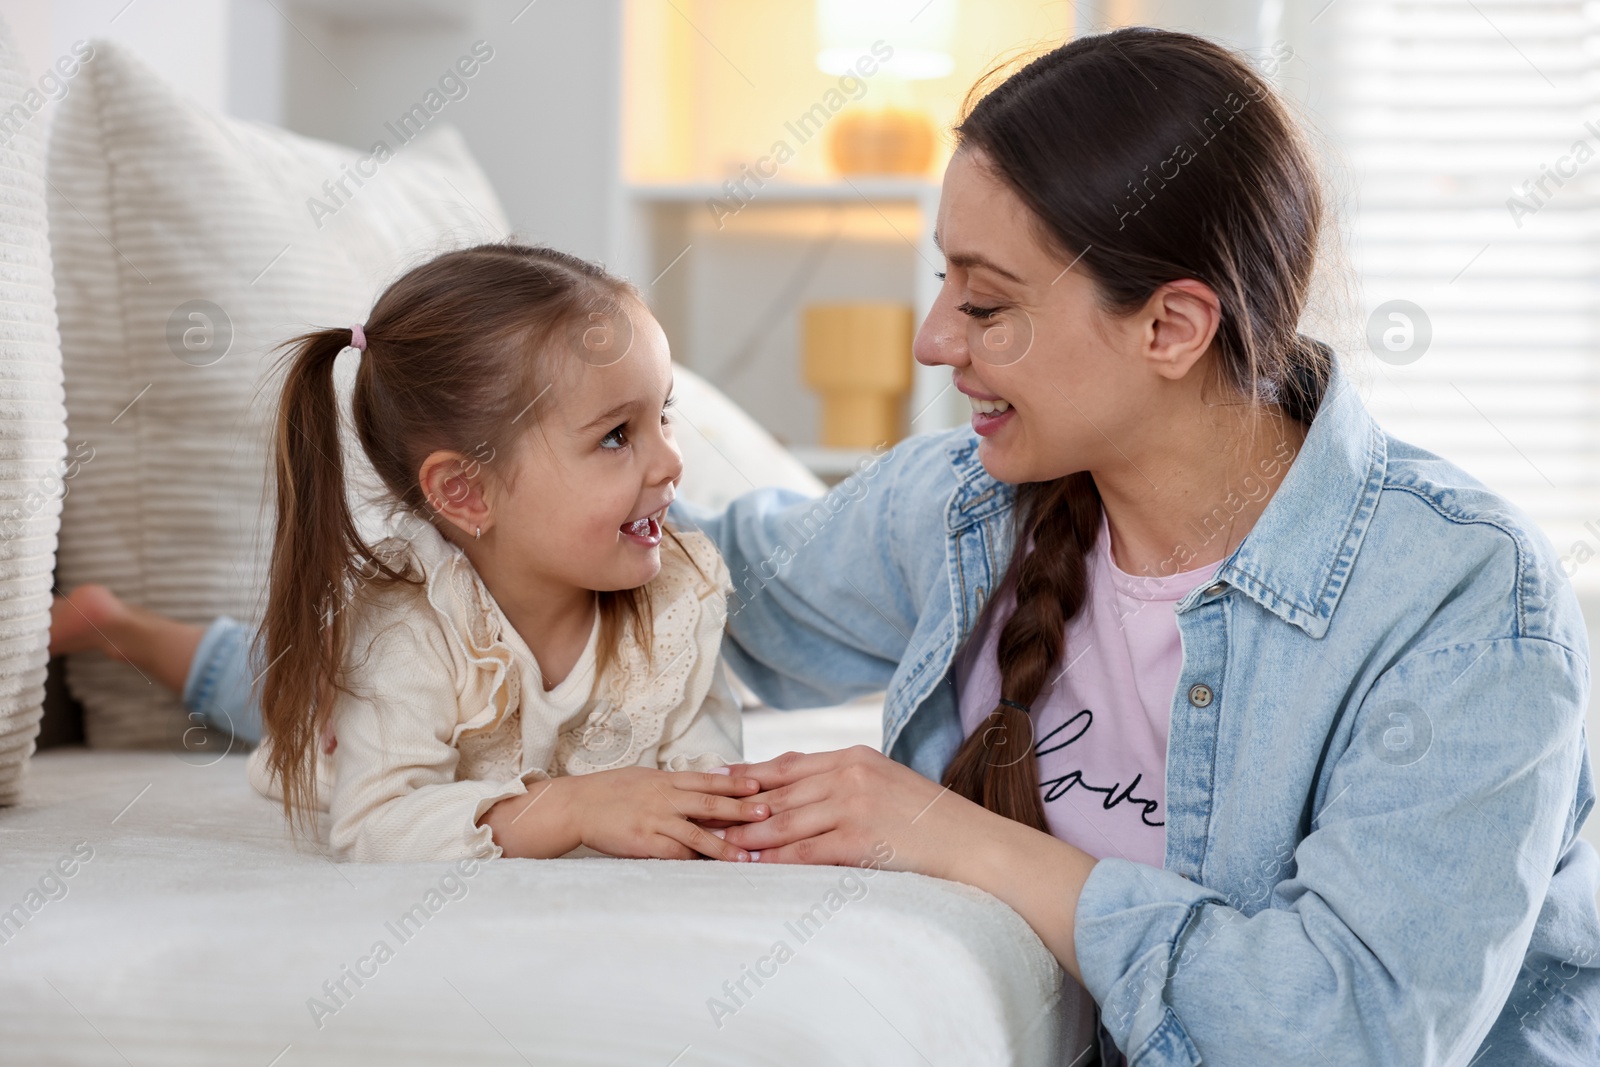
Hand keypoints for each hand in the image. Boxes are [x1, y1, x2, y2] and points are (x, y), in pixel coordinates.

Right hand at [564, 766, 769, 861]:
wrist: (577, 806)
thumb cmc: (610, 791)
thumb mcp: (644, 777)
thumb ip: (674, 782)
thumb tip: (705, 780)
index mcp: (665, 779)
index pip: (707, 779)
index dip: (734, 781)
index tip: (759, 784)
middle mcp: (664, 797)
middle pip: (709, 802)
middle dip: (739, 809)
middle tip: (766, 812)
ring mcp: (654, 820)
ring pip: (696, 833)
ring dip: (724, 846)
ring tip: (746, 856)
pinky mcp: (643, 842)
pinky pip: (674, 853)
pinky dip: (694, 861)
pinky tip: (711, 870)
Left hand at [719, 745, 985, 874]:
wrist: (971, 844)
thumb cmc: (929, 820)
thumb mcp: (885, 783)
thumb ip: (843, 780)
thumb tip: (797, 785)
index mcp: (854, 757)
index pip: (787, 765)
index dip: (747, 774)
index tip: (714, 780)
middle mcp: (849, 775)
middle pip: (778, 792)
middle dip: (736, 806)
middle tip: (701, 814)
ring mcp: (854, 805)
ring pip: (784, 821)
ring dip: (746, 835)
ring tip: (716, 843)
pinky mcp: (859, 838)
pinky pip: (804, 851)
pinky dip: (773, 859)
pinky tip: (751, 865)